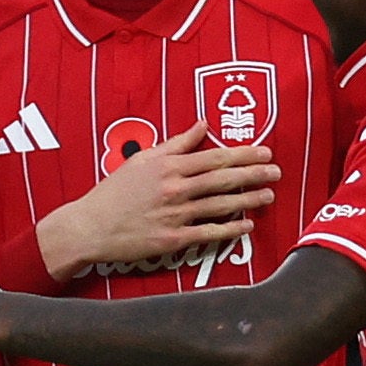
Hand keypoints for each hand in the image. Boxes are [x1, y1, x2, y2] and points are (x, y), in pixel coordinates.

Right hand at [34, 121, 279, 279]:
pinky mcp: (172, 240)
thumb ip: (176, 144)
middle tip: (276, 171)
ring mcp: (174, 216)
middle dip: (253, 174)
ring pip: (220, 206)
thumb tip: (202, 125)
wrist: (89, 227)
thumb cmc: (114, 192)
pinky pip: (207, 233)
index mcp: (168, 167)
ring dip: (248, 201)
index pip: (214, 157)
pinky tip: (247, 226)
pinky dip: (229, 229)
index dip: (243, 154)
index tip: (264, 151)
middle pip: (222, 179)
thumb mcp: (142, 159)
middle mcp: (174, 189)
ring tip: (269, 196)